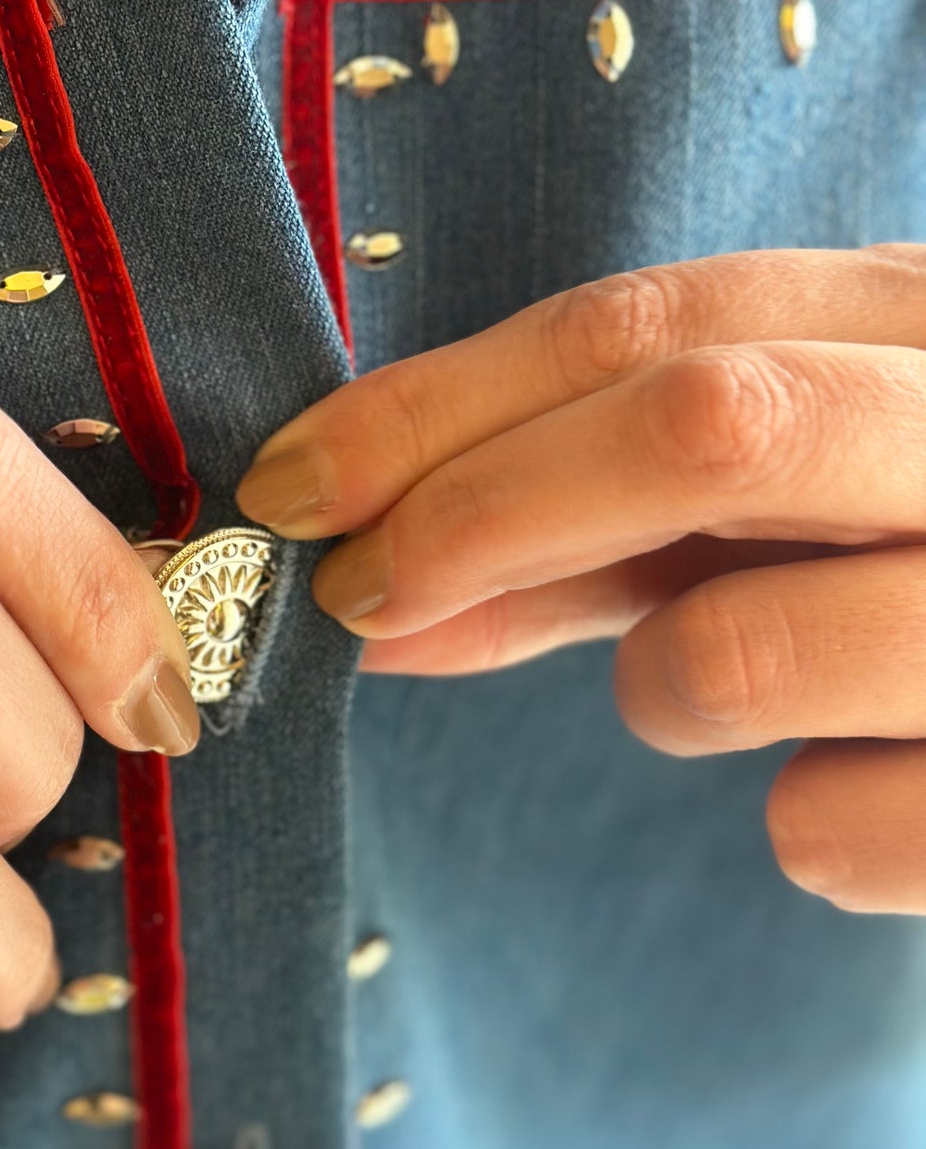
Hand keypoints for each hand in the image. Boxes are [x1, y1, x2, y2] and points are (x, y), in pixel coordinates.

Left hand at [238, 246, 925, 913]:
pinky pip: (840, 830)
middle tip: (358, 597)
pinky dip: (802, 826)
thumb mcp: (784, 508)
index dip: (442, 402)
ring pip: (745, 644)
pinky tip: (864, 786)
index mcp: (925, 317)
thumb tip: (371, 594)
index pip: (652, 318)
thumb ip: (589, 534)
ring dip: (659, 684)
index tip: (287, 485)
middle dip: (485, 510)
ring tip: (700, 684)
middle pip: (704, 422)